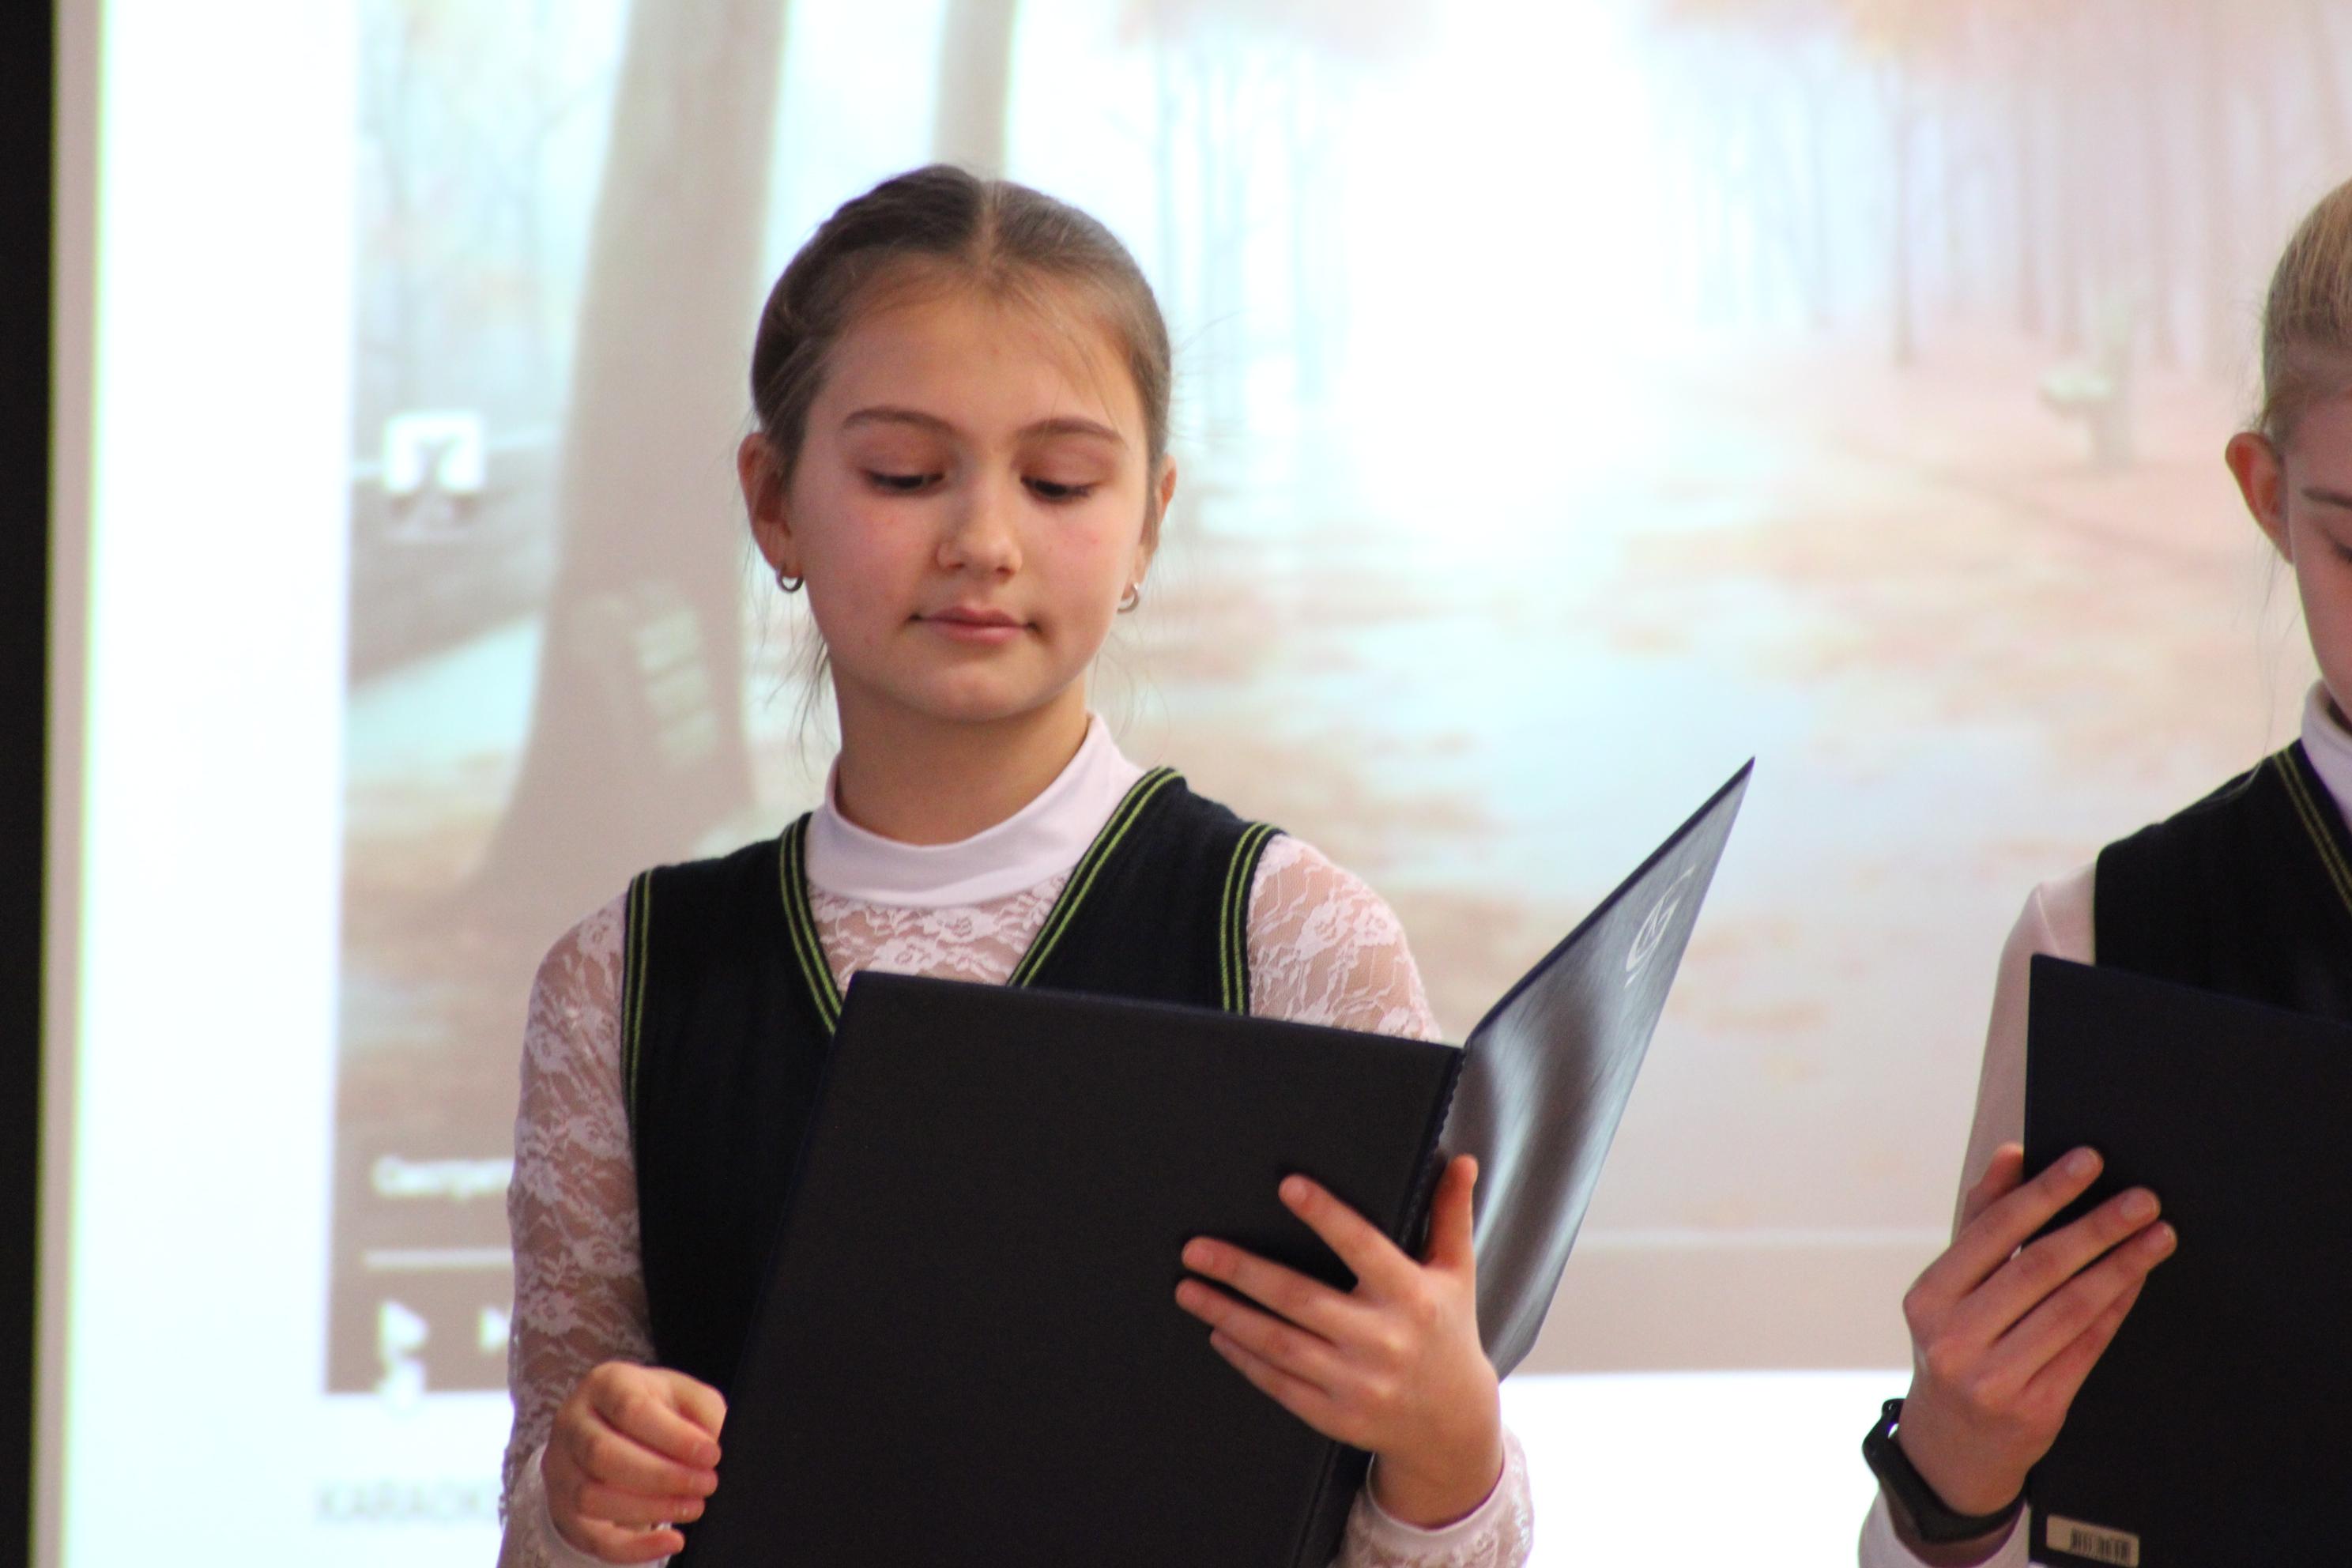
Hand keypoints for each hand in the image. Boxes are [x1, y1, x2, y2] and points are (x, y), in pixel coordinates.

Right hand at [542, 1361, 725, 1562]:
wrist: (613, 1428)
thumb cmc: (655, 1410)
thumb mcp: (683, 1396)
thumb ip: (703, 1414)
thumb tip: (716, 1446)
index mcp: (606, 1384)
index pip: (631, 1409)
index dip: (673, 1437)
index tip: (711, 1455)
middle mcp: (573, 1422)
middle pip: (604, 1454)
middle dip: (663, 1476)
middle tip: (706, 1484)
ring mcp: (561, 1467)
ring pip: (592, 1497)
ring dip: (650, 1508)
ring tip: (693, 1506)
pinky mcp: (564, 1508)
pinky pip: (593, 1537)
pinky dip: (634, 1547)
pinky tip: (670, 1541)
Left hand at [1174, 1155, 1503, 1528]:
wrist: (1453, 1426)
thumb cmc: (1447, 1333)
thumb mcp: (1456, 1274)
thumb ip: (1450, 1215)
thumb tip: (1461, 1161)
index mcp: (1412, 1297)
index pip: (1363, 1247)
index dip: (1326, 1215)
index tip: (1286, 1185)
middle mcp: (1384, 1340)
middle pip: (1300, 1299)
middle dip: (1242, 1272)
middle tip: (1195, 1249)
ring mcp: (1358, 1384)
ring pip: (1280, 1344)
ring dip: (1227, 1315)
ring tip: (1188, 1289)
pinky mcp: (1337, 1417)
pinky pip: (1280, 1384)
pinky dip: (1245, 1359)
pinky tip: (1217, 1333)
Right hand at [1894, 1144, 2173, 1535]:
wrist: (1951, 1445)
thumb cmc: (1955, 1345)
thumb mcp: (1950, 1288)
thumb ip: (1981, 1219)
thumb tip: (2012, 1153)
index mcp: (1927, 1298)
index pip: (1993, 1232)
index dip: (2045, 1193)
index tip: (2090, 1161)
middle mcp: (1953, 1340)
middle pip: (2040, 1269)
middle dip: (2098, 1228)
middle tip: (2143, 1199)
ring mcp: (1993, 1380)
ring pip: (2071, 1309)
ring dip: (2122, 1266)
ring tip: (2157, 1235)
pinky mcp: (2035, 1411)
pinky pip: (2088, 1347)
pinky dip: (2117, 1308)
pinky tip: (2137, 1280)